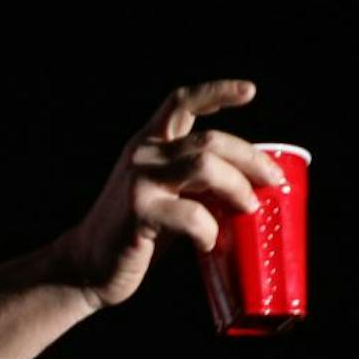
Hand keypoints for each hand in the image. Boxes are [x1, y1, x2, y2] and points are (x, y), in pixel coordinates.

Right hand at [58, 80, 286, 310]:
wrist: (86, 266)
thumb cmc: (131, 234)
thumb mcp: (161, 195)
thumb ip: (192, 181)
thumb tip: (246, 183)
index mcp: (146, 145)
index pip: (180, 102)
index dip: (217, 91)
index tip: (249, 92)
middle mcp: (142, 155)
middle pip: (210, 140)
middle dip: (250, 159)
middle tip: (272, 180)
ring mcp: (138, 182)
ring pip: (205, 166)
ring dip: (237, 187)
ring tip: (249, 208)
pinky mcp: (139, 212)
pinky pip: (191, 214)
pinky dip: (209, 230)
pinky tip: (208, 242)